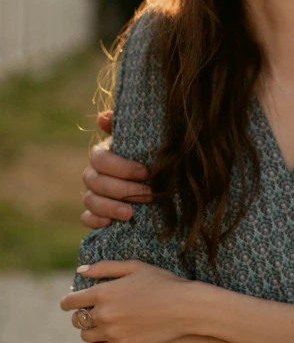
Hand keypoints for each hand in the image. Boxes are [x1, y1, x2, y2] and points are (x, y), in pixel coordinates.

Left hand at [60, 260, 193, 342]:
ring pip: (86, 336)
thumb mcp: (134, 267)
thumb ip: (105, 268)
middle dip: (81, 314)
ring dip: (90, 329)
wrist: (185, 307)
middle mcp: (104, 314)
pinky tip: (106, 336)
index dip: (68, 302)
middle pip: (77, 320)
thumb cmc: (161, 282)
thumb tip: (81, 271)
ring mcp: (112, 333)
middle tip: (92, 310)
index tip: (70, 302)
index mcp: (104, 292)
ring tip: (102, 323)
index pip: (71, 302)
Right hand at [81, 111, 151, 228]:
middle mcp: (94, 173)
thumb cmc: (150, 156)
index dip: (121, 167)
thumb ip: (127, 127)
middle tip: (148, 195)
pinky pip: (86, 218)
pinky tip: (110, 224)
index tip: (145, 173)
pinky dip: (95, 221)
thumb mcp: (144, 140)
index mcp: (103, 154)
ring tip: (131, 214)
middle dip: (122, 189)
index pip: (100, 159)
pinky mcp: (95, 213)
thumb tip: (102, 118)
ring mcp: (93, 194)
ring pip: (90, 200)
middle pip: (95, 181)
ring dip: (110, 207)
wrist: (157, 181)